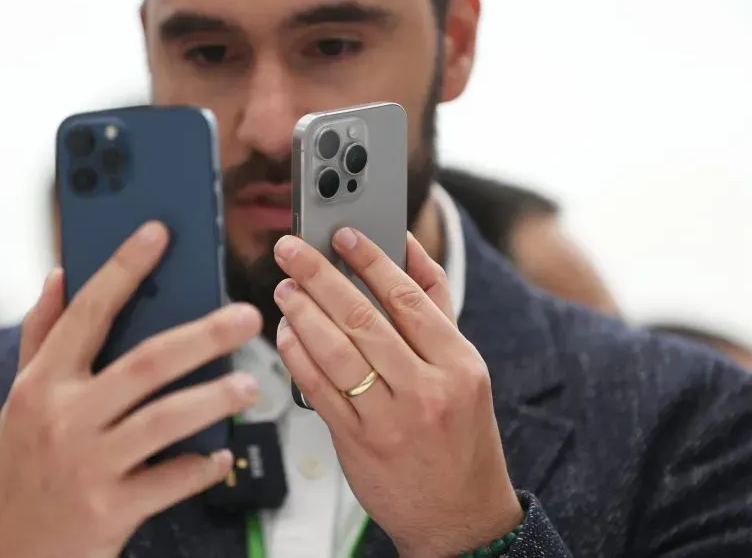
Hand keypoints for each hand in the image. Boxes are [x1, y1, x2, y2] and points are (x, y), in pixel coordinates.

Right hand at [0, 222, 261, 557]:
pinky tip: (222, 455)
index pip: (88, 313)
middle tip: (247, 316)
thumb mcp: (20, 398)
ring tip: (249, 386)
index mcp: (43, 382)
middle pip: (144, 363)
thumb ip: (41, 335)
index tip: (159, 232)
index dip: (124, 268)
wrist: (7, 552)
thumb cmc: (24, 464)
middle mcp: (63, 418)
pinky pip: (170, 481)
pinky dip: (201, 466)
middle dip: (202, 335)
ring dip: (213, 399)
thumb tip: (60, 274)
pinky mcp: (109, 511)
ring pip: (164, 420)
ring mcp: (87, 465)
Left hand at [272, 229, 521, 557]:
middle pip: (364, 318)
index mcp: (459, 364)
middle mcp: (427, 389)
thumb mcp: (466, 371)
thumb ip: (436, 309)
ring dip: (302, 313)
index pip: (408, 297)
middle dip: (321, 276)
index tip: (342, 235)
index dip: (370, 259)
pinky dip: (297, 357)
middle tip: (292, 249)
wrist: (460, 517)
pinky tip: (285, 335)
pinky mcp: (360, 444)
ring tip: (284, 288)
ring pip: (337, 352)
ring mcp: (392, 419)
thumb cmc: (461, 437)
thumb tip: (408, 248)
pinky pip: (319, 391)